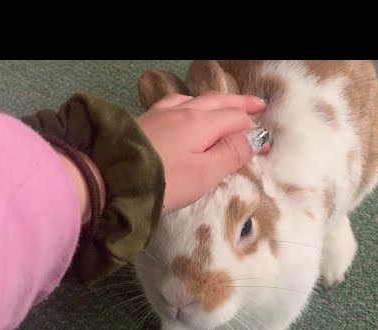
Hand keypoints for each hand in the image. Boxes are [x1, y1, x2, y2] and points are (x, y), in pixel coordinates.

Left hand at [135, 91, 269, 214]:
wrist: (110, 178)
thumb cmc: (163, 182)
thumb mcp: (204, 174)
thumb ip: (231, 154)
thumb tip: (255, 137)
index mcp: (201, 123)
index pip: (236, 121)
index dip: (254, 132)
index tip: (268, 147)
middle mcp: (183, 112)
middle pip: (218, 102)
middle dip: (240, 104)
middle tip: (259, 105)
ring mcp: (161, 114)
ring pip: (196, 100)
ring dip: (217, 102)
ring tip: (227, 105)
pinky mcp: (145, 122)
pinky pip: (176, 103)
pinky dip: (192, 103)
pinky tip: (187, 107)